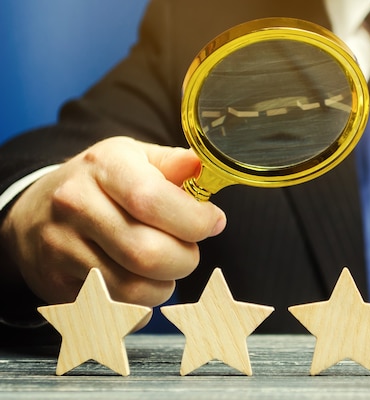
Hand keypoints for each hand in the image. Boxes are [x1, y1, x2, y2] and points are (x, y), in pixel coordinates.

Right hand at [0, 137, 225, 307]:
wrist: (34, 211)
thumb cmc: (100, 184)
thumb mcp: (134, 158)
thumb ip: (174, 163)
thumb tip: (202, 168)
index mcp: (105, 166)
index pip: (153, 200)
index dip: (194, 219)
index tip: (213, 222)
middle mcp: (76, 204)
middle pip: (148, 252)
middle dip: (186, 258)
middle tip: (189, 249)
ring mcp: (62, 247)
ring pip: (135, 288)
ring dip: (166, 284)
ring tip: (168, 266)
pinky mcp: (57, 282)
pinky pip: (116, 306)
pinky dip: (143, 301)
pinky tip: (143, 280)